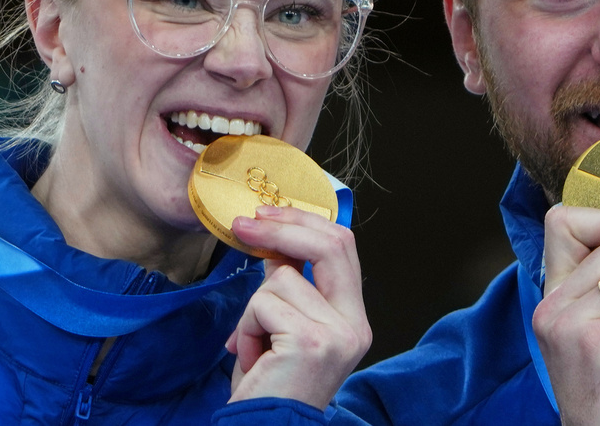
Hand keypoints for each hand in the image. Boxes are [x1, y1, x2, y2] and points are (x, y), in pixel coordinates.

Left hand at [224, 205, 371, 408]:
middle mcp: (355, 324)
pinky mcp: (312, 341)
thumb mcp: (283, 325)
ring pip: (282, 279)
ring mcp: (338, 333)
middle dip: (282, 227)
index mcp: (353, 318)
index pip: (342, 247)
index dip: (304, 223)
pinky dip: (246, 328)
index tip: (267, 215)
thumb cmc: (270, 386)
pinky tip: (251, 356)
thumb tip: (273, 241)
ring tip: (253, 345)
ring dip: (253, 309)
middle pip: (330, 245)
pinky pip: (264, 304)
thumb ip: (289, 284)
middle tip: (244, 224)